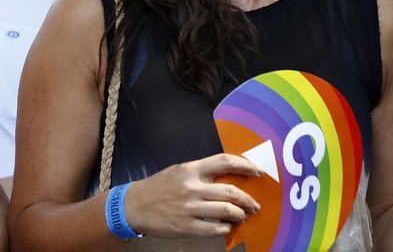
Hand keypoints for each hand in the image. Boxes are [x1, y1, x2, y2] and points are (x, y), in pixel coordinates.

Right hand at [125, 153, 261, 238]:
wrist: (134, 206)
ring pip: (226, 211)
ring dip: (240, 214)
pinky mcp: (186, 226)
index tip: (258, 171)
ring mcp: (189, 208)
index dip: (246, 166)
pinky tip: (227, 226)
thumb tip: (230, 176)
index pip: (225, 162)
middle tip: (254, 204)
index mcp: (192, 169)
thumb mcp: (180, 171)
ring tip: (243, 215)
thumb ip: (203, 172)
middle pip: (231, 191)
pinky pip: (214, 229)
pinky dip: (225, 228)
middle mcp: (192, 187)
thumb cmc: (160, 186)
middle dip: (247, 199)